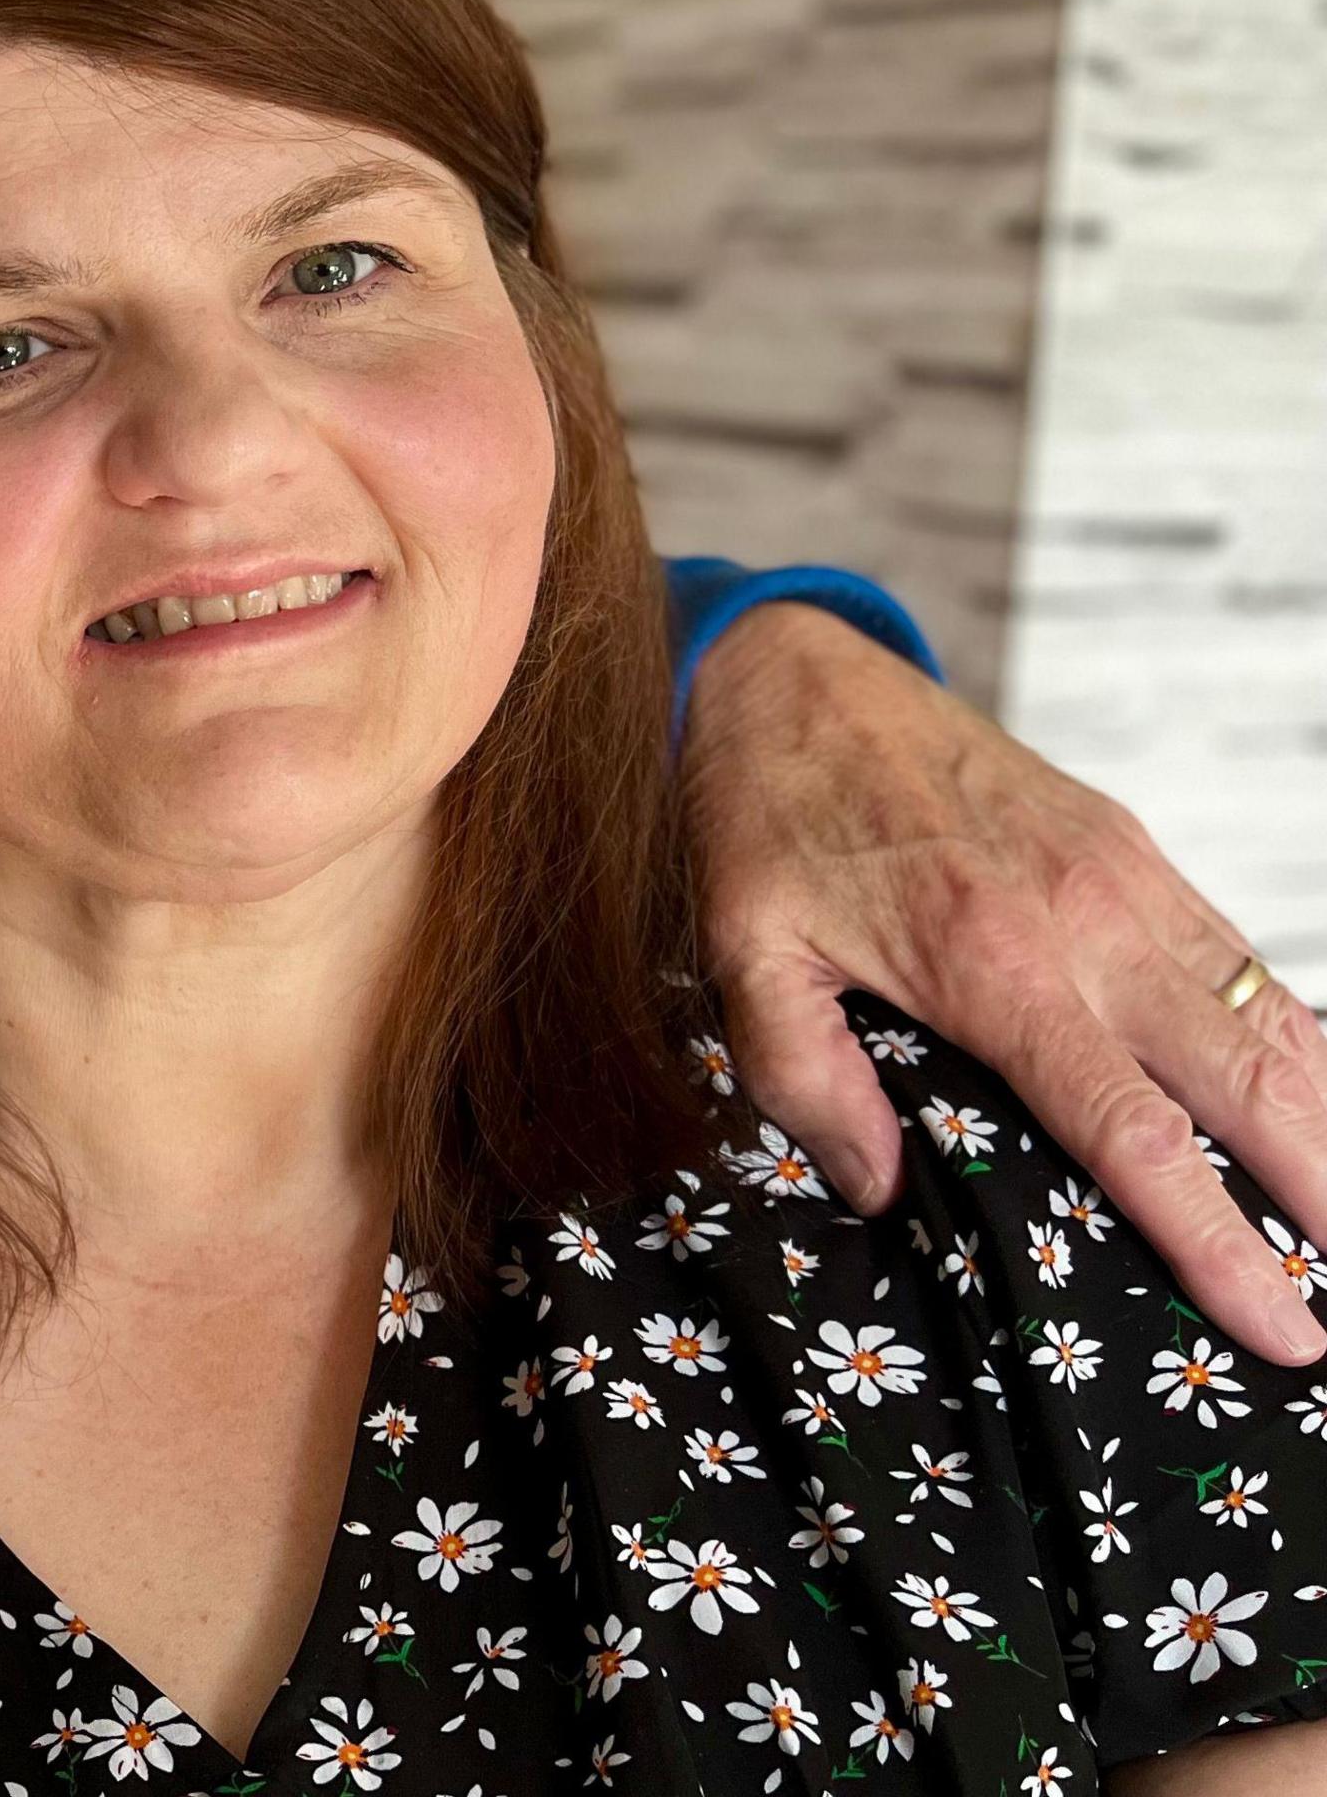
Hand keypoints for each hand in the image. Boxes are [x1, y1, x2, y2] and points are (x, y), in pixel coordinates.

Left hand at [680, 603, 1326, 1364]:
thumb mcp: (740, 957)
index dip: (1216, 1241)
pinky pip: (1242, 958)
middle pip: (1246, 1084)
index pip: (1134, 1135)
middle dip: (1319, 1197)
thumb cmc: (766, 825)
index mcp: (994, 966)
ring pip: (1267, 1020)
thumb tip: (879, 1190)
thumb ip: (803, 1077)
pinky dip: (1295, 1038)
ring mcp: (1128, 882)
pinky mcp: (1136, 853)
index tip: (1281, 1326)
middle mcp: (1088, 924)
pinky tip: (1313, 1101)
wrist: (792, 682)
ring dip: (1324, 1124)